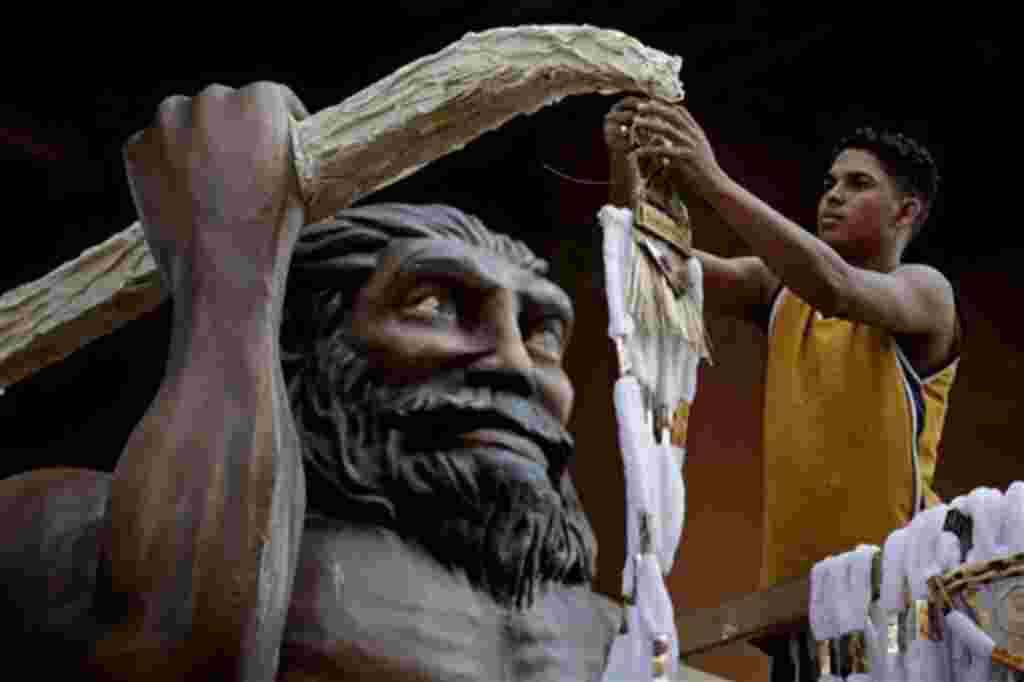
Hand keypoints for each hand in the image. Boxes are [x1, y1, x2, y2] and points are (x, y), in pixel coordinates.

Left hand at [123, 82, 309, 293]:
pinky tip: (181, 194)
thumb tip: (282, 144)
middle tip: (238, 169)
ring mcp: (167, 122)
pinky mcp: (136, 146)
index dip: (278, 119)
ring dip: (193, 141)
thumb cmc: (269, 230)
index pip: (272, 96)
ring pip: (183, 121)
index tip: (277, 139)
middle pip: (223, 104)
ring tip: (205, 184)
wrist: (221, 269)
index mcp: (260, 102)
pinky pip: (153, 146)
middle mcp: (211, 99)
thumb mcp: (301, 182)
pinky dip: (164, 163)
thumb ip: (288, 149)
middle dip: (230, 131)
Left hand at [604, 97, 724, 199]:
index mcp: (696, 132)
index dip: (664, 104)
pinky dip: (649, 150)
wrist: (715, 187)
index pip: (680, 111)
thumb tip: (670, 136)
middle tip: (638, 106)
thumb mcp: (696, 152)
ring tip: (635, 122)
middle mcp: (694, 136)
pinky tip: (638, 151)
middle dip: (655, 108)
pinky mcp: (685, 159)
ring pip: (667, 129)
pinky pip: (664, 151)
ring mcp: (691, 146)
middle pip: (673, 115)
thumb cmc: (703, 173)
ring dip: (650, 124)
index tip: (650, 99)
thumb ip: (685, 141)